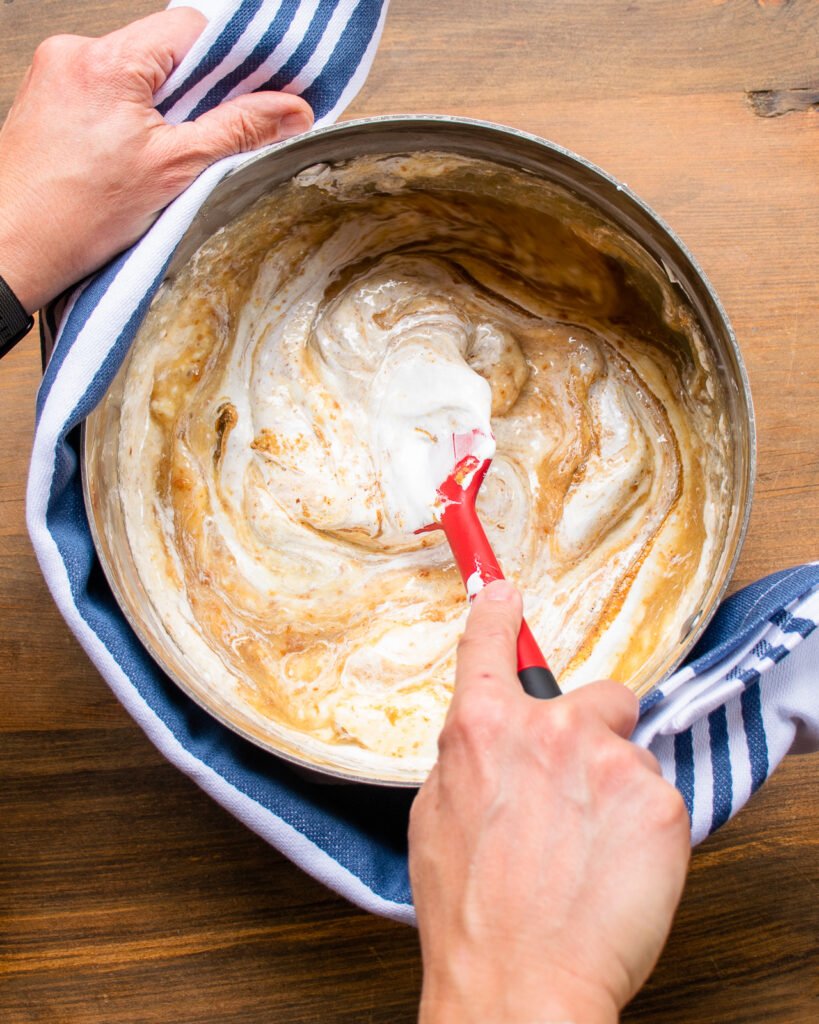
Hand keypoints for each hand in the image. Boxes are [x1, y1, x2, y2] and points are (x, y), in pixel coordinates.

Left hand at [0, 7, 312, 312]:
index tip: (264, 86)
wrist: (11, 249)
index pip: (192, 29)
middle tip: (221, 132)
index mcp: (107, 60)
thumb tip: (289, 111)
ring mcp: (56, 75)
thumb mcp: (174, 170)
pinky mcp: (48, 101)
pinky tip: (136, 159)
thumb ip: (237, 131)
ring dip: (166, 109)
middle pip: (164, 52)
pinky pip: (107, 94)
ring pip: (136, 75)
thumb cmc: (72, 216)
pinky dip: (133, 120)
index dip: (236, 57)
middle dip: (201, 91)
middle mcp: (75, 55)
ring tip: (169, 156)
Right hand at [409, 581, 690, 1023]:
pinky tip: (615, 870)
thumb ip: (468, 758)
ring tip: (591, 852)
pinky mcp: (661, 802)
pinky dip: (646, 828)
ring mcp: (610, 762)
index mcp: (482, 728)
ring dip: (619, 788)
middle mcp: (549, 730)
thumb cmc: (469, 913)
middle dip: (596, 731)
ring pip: (632, 753)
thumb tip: (485, 735)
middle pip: (599, 696)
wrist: (520, 984)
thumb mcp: (436, 818)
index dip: (498, 612)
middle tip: (579, 791)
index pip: (491, 643)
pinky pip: (661, 797)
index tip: (504, 591)